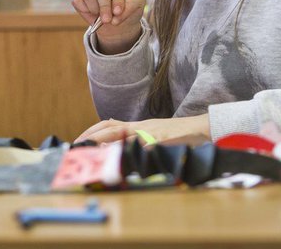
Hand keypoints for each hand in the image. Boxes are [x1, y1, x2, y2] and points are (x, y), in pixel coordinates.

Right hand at [71, 0, 145, 54]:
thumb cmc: (129, 7)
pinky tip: (94, 13)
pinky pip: (77, 0)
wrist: (116, 19)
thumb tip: (116, 15)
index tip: (118, 11)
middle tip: (108, 19)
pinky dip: (86, 10)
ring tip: (103, 17)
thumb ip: (131, 5)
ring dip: (96, 9)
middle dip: (105, 6)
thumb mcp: (138, 4)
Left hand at [75, 114, 210, 145]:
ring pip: (124, 134)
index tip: (78, 141)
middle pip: (111, 128)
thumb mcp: (154, 134)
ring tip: (92, 150)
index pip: (109, 124)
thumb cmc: (178, 134)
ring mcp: (152, 132)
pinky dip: (133, 150)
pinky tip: (122, 157)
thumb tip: (115, 139)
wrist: (203, 128)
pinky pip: (146, 144)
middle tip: (77, 147)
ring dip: (106, 142)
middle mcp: (142, 126)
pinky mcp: (164, 139)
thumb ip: (136, 137)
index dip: (92, 131)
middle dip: (91, 137)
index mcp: (138, 126)